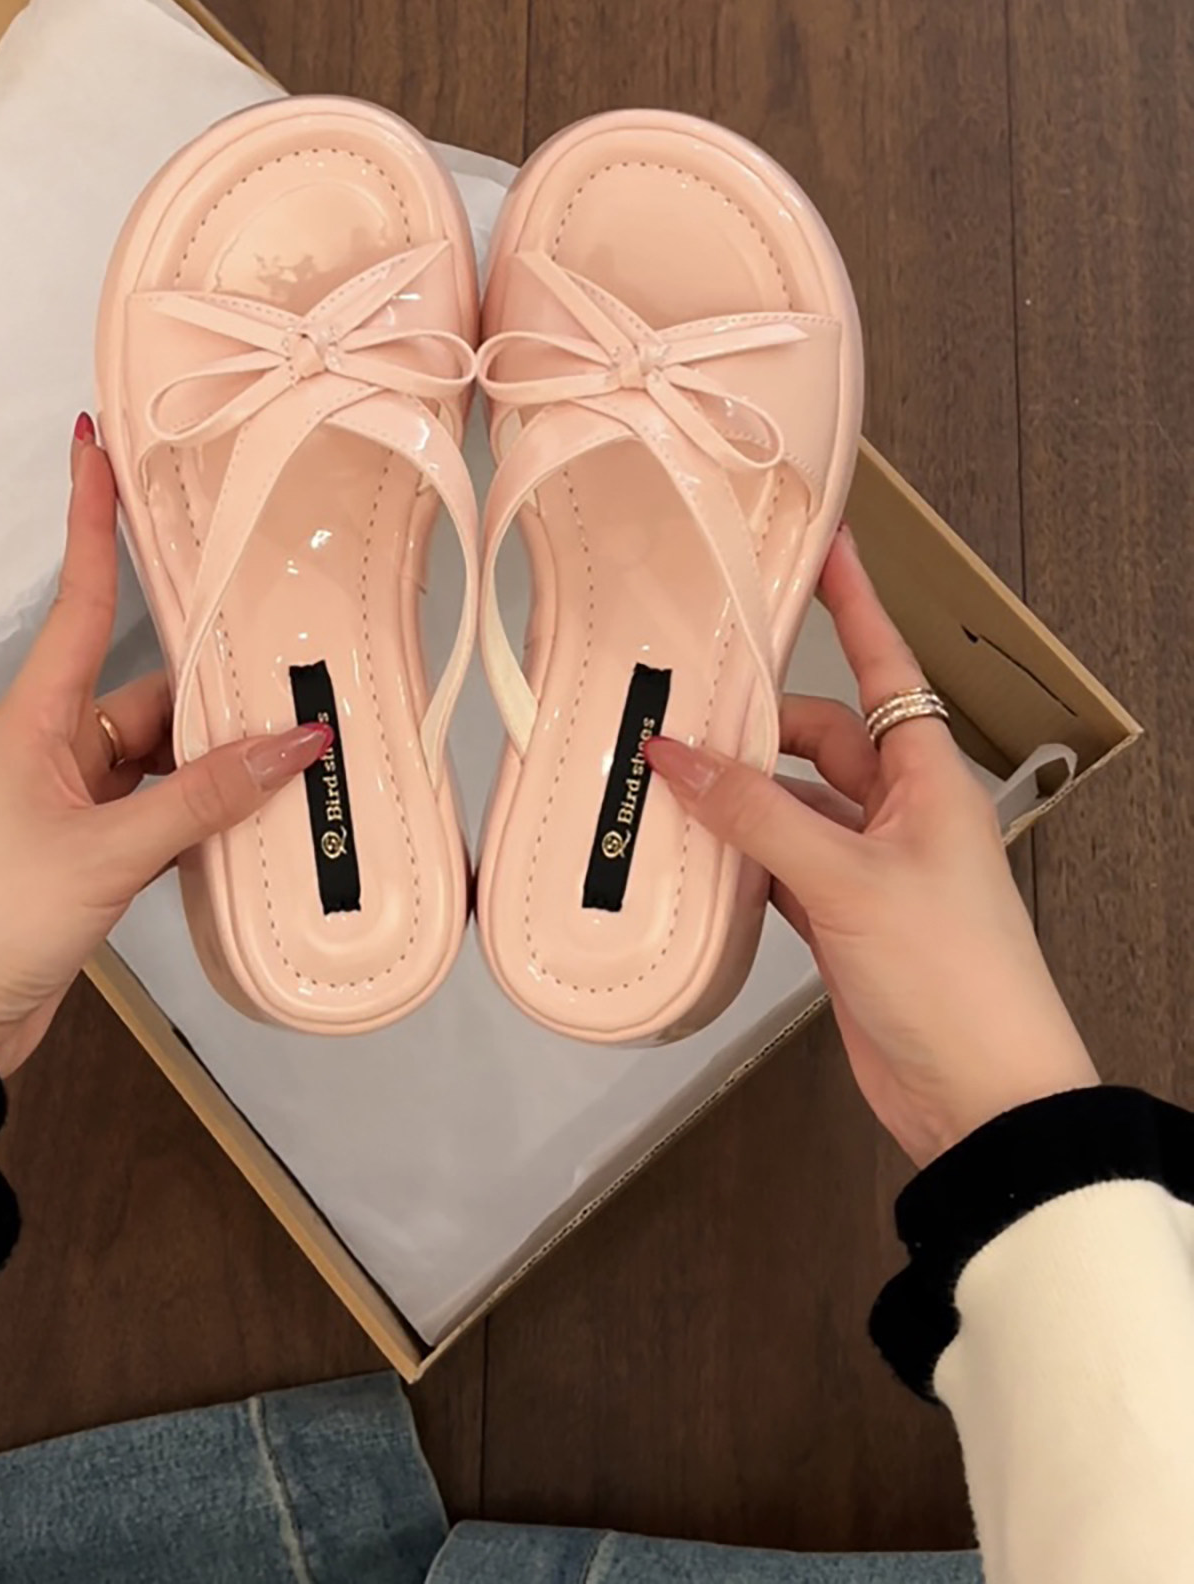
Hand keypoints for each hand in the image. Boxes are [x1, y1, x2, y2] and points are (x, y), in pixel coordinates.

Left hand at [0, 418, 329, 1076]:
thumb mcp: (105, 852)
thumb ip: (205, 798)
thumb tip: (297, 744)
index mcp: (36, 719)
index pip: (79, 599)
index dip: (91, 521)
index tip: (99, 445)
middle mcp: (54, 749)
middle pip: (153, 692)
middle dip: (221, 688)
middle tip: (303, 667)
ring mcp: (72, 804)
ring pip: (168, 759)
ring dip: (223, 764)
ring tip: (304, 752)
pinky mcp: (89, 857)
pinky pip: (164, 813)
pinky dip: (208, 816)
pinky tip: (261, 821)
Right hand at [647, 527, 1097, 1166]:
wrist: (981, 1098)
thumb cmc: (952, 976)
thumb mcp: (849, 880)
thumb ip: (758, 816)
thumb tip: (676, 758)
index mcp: (929, 779)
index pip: (884, 668)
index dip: (854, 605)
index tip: (824, 546)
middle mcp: (902, 814)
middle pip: (818, 740)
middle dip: (754, 726)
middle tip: (679, 708)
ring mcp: (870, 870)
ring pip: (790, 807)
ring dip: (735, 799)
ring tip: (662, 781)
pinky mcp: (842, 924)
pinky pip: (778, 868)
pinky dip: (737, 861)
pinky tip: (690, 857)